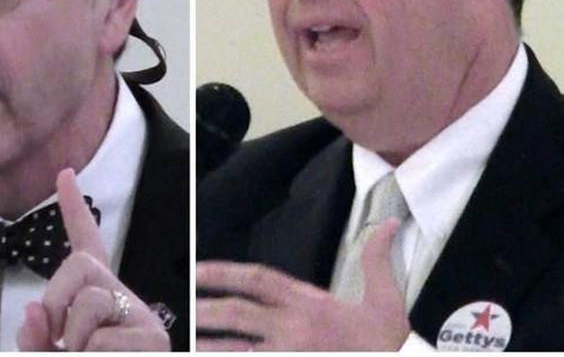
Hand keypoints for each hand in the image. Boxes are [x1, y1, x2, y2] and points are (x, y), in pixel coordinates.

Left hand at [16, 169, 169, 350]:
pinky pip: (101, 339)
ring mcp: (143, 320)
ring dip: (72, 342)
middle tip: (63, 344)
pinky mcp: (154, 340)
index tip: (63, 173)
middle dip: (57, 305)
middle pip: (79, 269)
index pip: (85, 245)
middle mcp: (125, 300)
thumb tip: (35, 312)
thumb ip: (35, 338)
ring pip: (89, 304)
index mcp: (97, 300)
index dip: (72, 208)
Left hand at [195, 219, 409, 350]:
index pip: (259, 279)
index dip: (224, 272)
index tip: (197, 270)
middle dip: (206, 310)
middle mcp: (295, 328)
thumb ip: (377, 261)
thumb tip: (388, 225)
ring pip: (237, 349)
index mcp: (311, 304)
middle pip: (238, 313)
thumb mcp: (388, 303)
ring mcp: (290, 354)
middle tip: (180, 307)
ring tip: (184, 341)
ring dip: (209, 346)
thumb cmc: (388, 348)